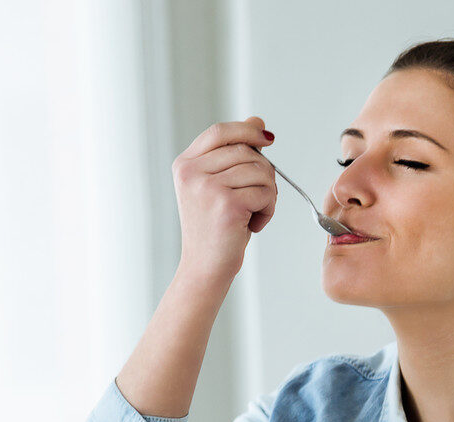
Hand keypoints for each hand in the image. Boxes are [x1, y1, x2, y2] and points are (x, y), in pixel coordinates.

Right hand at [170, 116, 275, 280]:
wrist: (205, 267)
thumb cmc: (215, 228)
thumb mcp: (218, 185)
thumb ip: (233, 153)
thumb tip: (257, 122)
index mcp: (185, 164)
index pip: (219, 132)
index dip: (246, 131)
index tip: (267, 140)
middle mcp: (191, 173)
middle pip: (246, 152)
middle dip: (263, 173)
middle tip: (258, 198)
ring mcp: (207, 188)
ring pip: (261, 172)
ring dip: (268, 194)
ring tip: (252, 214)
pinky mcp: (226, 204)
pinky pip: (265, 193)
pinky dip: (268, 210)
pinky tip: (253, 225)